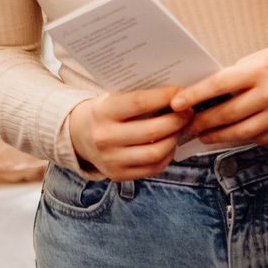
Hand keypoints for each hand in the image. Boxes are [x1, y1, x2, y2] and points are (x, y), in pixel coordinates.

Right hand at [69, 87, 190, 180]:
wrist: (78, 135)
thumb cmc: (105, 110)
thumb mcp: (112, 97)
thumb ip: (138, 96)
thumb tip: (177, 92)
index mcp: (102, 112)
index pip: (139, 102)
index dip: (165, 97)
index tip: (182, 92)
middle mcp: (104, 138)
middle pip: (151, 131)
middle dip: (177, 120)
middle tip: (189, 111)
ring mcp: (111, 160)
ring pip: (155, 153)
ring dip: (174, 139)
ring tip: (181, 128)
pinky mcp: (118, 175)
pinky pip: (152, 168)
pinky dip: (167, 156)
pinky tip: (170, 144)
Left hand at [171, 43, 267, 146]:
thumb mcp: (259, 59)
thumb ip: (236, 76)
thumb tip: (207, 94)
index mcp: (260, 70)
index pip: (219, 84)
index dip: (195, 95)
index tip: (176, 103)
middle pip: (227, 112)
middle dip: (202, 121)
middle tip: (186, 125)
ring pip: (240, 132)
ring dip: (217, 136)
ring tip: (203, 136)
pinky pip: (256, 138)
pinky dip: (239, 139)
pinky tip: (228, 138)